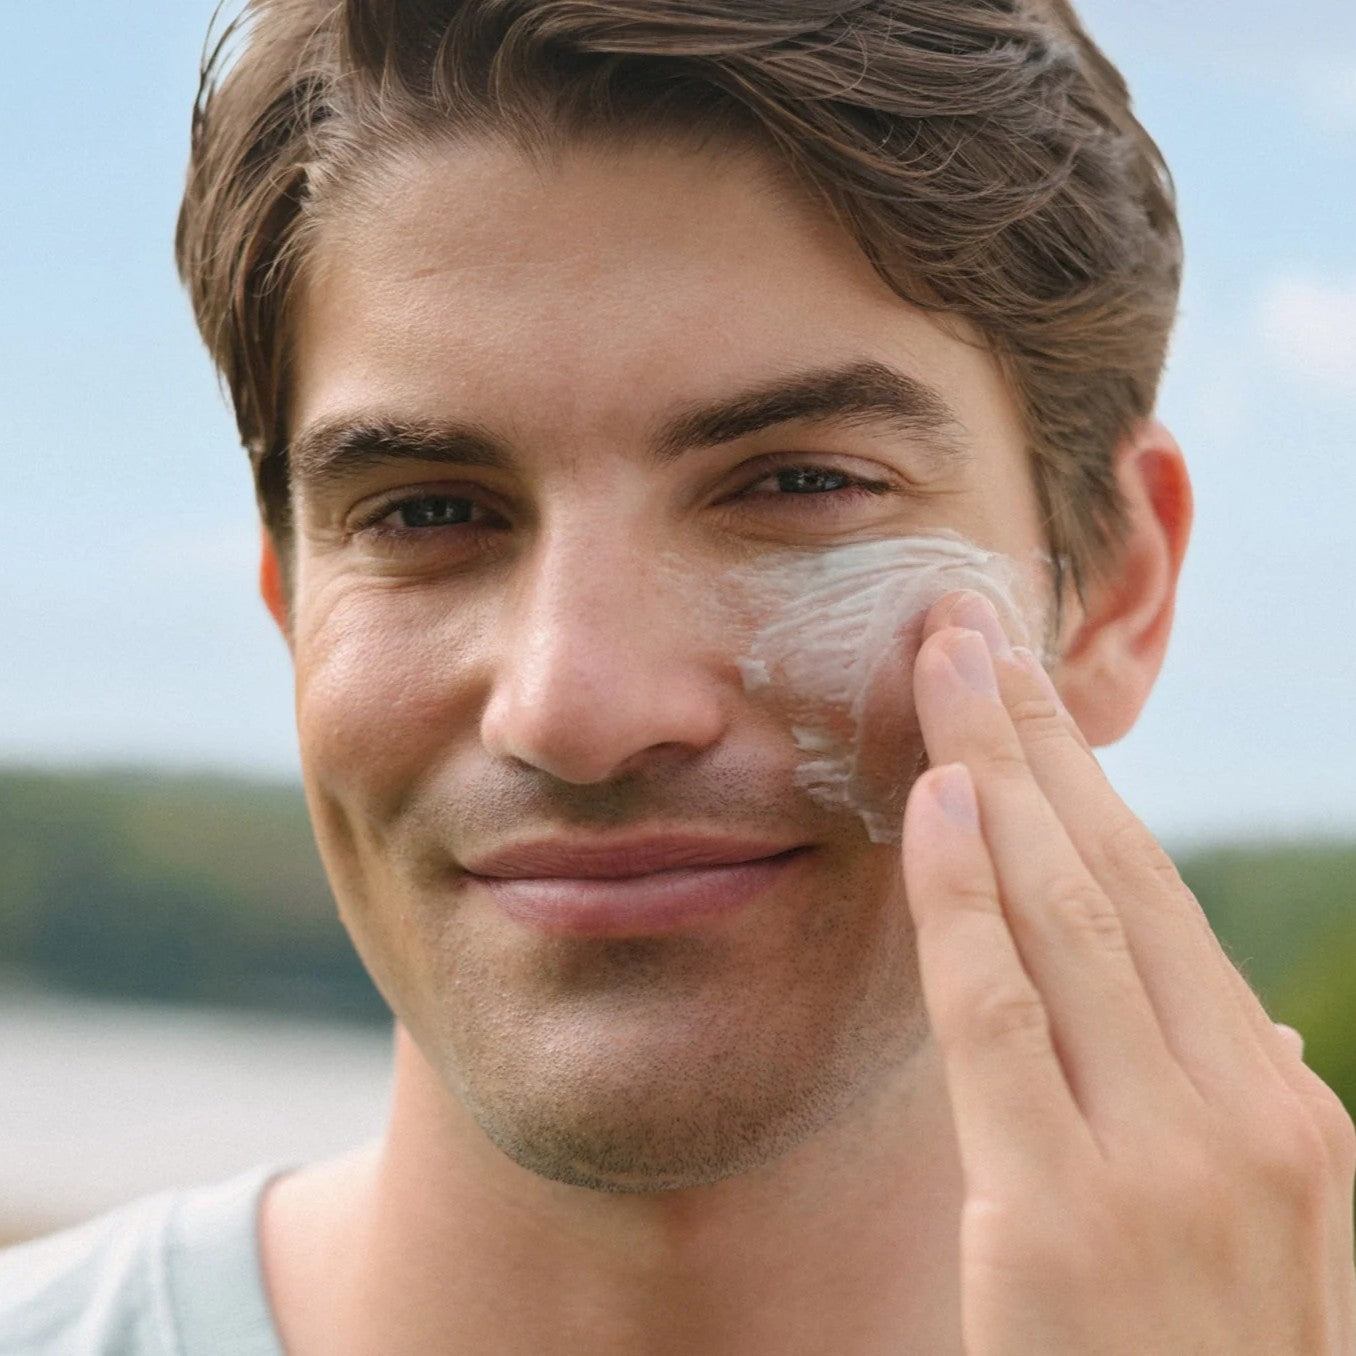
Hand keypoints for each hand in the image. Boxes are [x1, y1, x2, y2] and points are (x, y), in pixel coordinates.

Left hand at [901, 590, 1355, 1354]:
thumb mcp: (1260, 1239)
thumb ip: (1244, 1112)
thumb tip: (1249, 1005)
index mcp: (1284, 1110)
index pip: (1163, 904)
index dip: (1089, 785)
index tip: (1030, 696)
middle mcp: (1243, 1114)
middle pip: (1120, 874)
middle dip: (1042, 739)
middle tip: (977, 630)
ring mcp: (1165, 1163)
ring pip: (1068, 914)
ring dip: (1001, 773)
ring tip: (948, 666)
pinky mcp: (1062, 1217)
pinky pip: (1002, 1012)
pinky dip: (967, 898)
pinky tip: (937, 805)